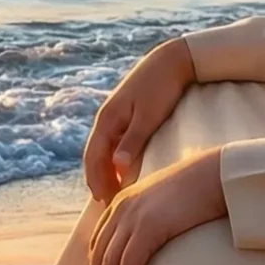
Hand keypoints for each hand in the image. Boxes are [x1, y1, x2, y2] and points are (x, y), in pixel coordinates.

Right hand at [83, 37, 195, 202]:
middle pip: (93, 156)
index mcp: (107, 119)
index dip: (98, 181)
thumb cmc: (161, 87)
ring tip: (113, 191)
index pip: (94, 158)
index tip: (107, 202)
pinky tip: (122, 170)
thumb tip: (117, 168)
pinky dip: (112, 160)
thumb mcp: (148, 116)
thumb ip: (132, 141)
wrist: (171, 60)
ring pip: (101, 150)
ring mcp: (113, 116)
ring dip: (104, 171)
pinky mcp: (123, 115)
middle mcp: (105, 119)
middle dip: (97, 180)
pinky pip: (111, 143)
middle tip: (108, 204)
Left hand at [89, 148, 226, 264]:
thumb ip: (150, 219)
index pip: (98, 242)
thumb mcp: (163, 204)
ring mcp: (133, 216)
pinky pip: (129, 263)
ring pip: (109, 263)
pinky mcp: (148, 226)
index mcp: (121, 202)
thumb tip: (150, 246)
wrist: (214, 176)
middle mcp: (121, 208)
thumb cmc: (196, 192)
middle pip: (98, 255)